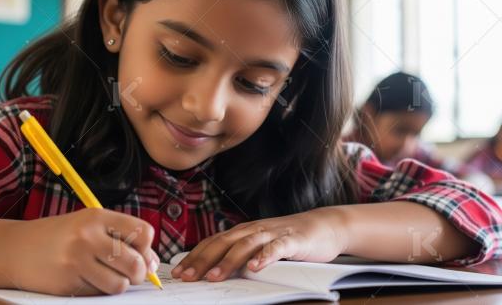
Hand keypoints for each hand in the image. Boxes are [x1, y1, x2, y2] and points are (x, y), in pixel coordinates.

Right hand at [3, 208, 159, 295]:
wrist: (15, 248)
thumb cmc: (58, 237)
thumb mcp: (88, 226)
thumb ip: (120, 238)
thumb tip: (153, 263)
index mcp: (96, 216)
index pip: (143, 232)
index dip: (146, 248)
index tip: (139, 254)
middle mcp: (88, 236)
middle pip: (136, 263)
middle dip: (138, 273)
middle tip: (129, 273)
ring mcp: (76, 260)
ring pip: (120, 285)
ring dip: (118, 285)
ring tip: (105, 277)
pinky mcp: (67, 283)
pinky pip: (98, 294)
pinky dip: (98, 291)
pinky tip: (85, 280)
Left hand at [171, 207, 348, 281]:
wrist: (323, 226)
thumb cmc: (288, 239)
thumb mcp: (259, 245)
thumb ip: (239, 254)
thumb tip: (212, 270)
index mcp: (243, 232)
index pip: (212, 242)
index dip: (194, 255)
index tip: (178, 271)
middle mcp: (253, 230)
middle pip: (223, 243)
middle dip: (203, 260)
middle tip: (188, 276)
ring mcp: (272, 233)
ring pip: (246, 245)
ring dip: (229, 261)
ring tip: (215, 276)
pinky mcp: (292, 240)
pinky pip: (277, 248)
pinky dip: (265, 257)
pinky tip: (255, 267)